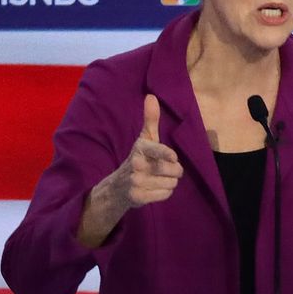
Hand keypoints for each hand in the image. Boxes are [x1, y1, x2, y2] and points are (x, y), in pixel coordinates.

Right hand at [78, 94, 182, 247]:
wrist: (117, 187)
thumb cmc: (138, 159)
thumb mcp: (144, 139)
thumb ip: (150, 120)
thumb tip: (151, 96)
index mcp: (140, 149)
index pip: (155, 149)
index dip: (165, 154)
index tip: (172, 157)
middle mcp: (136, 164)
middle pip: (174, 170)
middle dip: (175, 171)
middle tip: (164, 170)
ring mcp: (136, 181)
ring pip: (172, 183)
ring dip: (169, 183)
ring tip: (156, 179)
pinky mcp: (138, 196)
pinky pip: (166, 195)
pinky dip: (164, 193)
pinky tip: (153, 189)